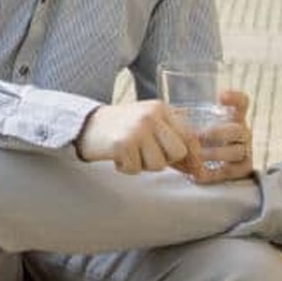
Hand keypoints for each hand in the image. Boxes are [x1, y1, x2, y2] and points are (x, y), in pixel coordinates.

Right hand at [74, 99, 193, 174]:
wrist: (84, 125)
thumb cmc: (120, 128)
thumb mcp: (148, 125)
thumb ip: (170, 141)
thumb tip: (197, 168)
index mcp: (161, 109)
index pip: (189, 136)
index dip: (193, 157)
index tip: (195, 171)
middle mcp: (150, 116)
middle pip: (177, 152)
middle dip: (165, 160)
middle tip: (146, 155)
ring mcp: (136, 129)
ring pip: (158, 164)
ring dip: (143, 165)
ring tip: (130, 154)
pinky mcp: (121, 144)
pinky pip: (136, 169)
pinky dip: (126, 168)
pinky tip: (118, 157)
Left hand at [176, 88, 254, 185]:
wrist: (191, 159)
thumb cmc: (188, 137)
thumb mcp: (184, 124)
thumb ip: (182, 122)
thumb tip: (167, 125)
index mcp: (232, 115)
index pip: (242, 102)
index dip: (235, 98)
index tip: (221, 96)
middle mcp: (241, 131)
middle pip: (238, 130)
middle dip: (216, 133)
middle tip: (197, 137)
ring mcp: (244, 149)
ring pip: (236, 151)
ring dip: (214, 154)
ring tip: (195, 156)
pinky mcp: (241, 167)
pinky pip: (232, 171)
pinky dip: (213, 173)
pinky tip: (197, 173)